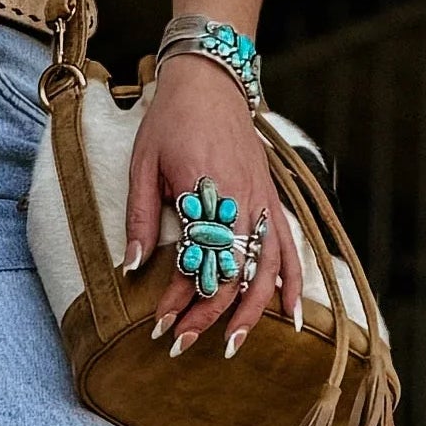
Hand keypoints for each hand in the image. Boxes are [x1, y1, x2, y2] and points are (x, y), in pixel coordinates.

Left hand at [123, 50, 302, 358]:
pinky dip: (294, 282)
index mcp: (204, 192)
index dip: (178, 298)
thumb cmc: (171, 121)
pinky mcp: (274, 199)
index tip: (159, 323)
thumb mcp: (143, 165)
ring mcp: (263, 202)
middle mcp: (241, 201)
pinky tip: (294, 314)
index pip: (195, 261)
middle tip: (184, 343)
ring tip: (234, 345)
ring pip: (266, 269)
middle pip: (232, 273)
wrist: (210, 81)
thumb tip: (130, 269)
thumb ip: (140, 218)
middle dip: (209, 315)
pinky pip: (291, 247)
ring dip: (252, 311)